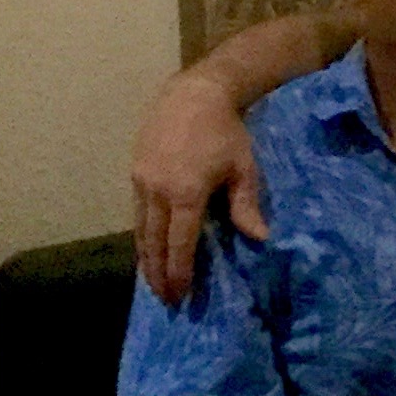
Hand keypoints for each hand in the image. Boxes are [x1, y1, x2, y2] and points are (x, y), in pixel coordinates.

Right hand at [133, 71, 263, 303]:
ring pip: (140, 229)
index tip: (181, 295)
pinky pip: (136, 213)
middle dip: (158, 273)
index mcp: (185, 193)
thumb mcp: (244, 168)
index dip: (180, 271)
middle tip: (165, 301)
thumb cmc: (225, 133)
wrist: (192, 95)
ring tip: (152, 283)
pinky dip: (141, 236)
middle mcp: (157, 190)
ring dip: (145, 258)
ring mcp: (141, 181)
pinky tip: (146, 249)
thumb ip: (247, 205)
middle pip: (154, 242)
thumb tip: (260, 239)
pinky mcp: (134, 172)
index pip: (180, 243)